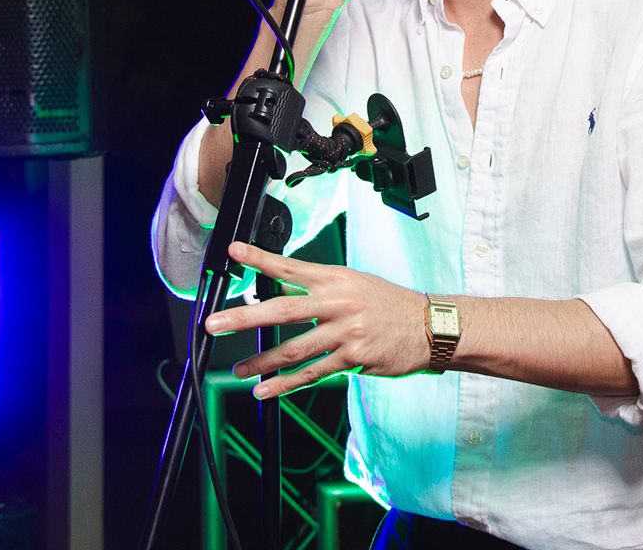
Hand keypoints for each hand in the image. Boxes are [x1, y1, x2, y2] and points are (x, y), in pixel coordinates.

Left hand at [205, 241, 428, 397]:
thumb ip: (320, 288)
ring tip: (237, 370)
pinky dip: (285, 384)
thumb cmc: (389, 305)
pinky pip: (312, 374)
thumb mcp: (356, 284)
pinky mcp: (353, 358)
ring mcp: (346, 332)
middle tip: (214, 323)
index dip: (259, 259)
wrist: (429, 327)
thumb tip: (281, 293)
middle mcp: (339, 303)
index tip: (233, 252)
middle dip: (243, 317)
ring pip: (293, 349)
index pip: (290, 267)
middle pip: (282, 310)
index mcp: (337, 279)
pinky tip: (265, 390)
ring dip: (260, 361)